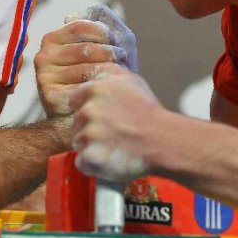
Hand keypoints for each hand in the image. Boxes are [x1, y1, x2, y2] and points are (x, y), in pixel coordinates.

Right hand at [35, 6, 135, 115]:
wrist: (87, 109)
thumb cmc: (96, 72)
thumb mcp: (99, 44)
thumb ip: (99, 23)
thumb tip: (83, 17)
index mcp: (52, 39)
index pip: (80, 26)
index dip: (103, 31)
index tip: (116, 40)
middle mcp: (44, 57)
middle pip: (85, 48)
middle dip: (110, 52)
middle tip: (123, 58)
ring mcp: (44, 78)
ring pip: (85, 69)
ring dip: (109, 71)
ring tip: (120, 74)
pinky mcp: (50, 97)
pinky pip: (81, 89)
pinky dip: (99, 89)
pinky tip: (106, 90)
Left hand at [68, 64, 162, 181]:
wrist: (163, 140)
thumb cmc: (149, 112)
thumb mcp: (131, 80)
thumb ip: (108, 73)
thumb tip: (95, 73)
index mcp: (95, 90)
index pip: (74, 100)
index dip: (86, 109)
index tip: (101, 117)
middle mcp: (88, 110)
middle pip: (76, 122)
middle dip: (90, 128)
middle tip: (112, 133)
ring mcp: (88, 134)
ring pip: (79, 142)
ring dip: (92, 147)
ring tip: (114, 146)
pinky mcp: (90, 156)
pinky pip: (82, 162)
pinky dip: (94, 164)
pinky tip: (110, 159)